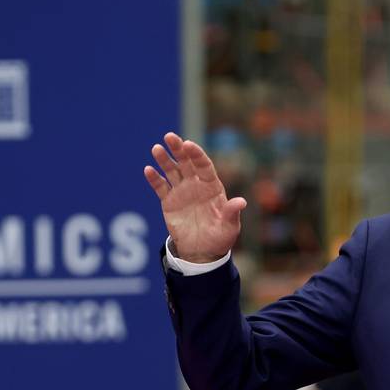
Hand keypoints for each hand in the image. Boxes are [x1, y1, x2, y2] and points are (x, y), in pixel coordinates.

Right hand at [143, 132, 246, 262]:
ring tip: (156, 149)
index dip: (196, 154)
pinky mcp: (169, 202)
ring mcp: (181, 192)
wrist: (202, 252)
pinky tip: (148, 170)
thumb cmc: (220, 238)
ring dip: (164, 159)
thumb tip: (241, 202)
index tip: (188, 145)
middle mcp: (196, 185)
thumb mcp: (229, 227)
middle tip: (169, 136)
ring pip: (172, 171)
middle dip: (178, 149)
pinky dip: (154, 179)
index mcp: (212, 187)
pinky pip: (161, 187)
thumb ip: (231, 213)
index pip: (204, 165)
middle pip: (186, 162)